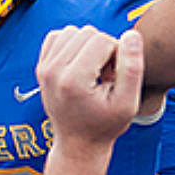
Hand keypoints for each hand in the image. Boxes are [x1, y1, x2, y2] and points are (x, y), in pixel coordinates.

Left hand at [35, 25, 144, 152]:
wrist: (78, 143)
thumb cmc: (105, 125)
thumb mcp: (128, 103)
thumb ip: (132, 68)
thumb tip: (131, 35)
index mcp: (73, 80)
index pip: (103, 40)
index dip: (118, 54)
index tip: (116, 76)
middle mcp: (53, 71)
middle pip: (88, 33)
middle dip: (104, 49)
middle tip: (106, 76)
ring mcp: (44, 68)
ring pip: (73, 31)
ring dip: (88, 46)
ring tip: (94, 71)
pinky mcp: (41, 66)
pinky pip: (59, 36)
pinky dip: (73, 44)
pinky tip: (81, 65)